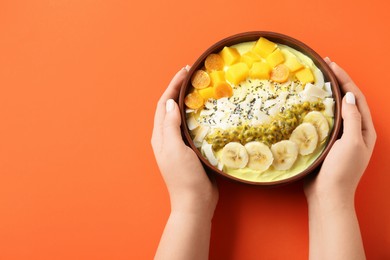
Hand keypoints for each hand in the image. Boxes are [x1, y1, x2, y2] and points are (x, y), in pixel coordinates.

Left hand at [151, 66, 217, 218]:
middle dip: (180, 89)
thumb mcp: (174, 149)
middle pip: (172, 107)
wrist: (195, 201)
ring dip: (189, 100)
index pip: (164, 104)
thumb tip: (169, 102)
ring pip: (183, 116)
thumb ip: (170, 125)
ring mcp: (180, 143)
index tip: (185, 71)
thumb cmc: (183, 176)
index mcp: (160, 136)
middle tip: (194, 75)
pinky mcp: (192, 149)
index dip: (172, 86)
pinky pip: (193, 127)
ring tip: (201, 88)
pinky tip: (209, 111)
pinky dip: (199, 115)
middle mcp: (168, 137)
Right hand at [304, 58, 376, 202]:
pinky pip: (324, 121)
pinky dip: (318, 109)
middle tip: (323, 67)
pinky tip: (309, 105)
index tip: (332, 65)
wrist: (328, 195)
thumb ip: (352, 119)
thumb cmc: (342, 171)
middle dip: (337, 82)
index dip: (345, 80)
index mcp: (365, 130)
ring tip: (317, 81)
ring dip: (327, 94)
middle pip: (347, 100)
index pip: (356, 98)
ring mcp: (340, 136)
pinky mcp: (327, 142)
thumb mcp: (352, 143)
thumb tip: (347, 96)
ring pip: (335, 109)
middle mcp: (354, 130)